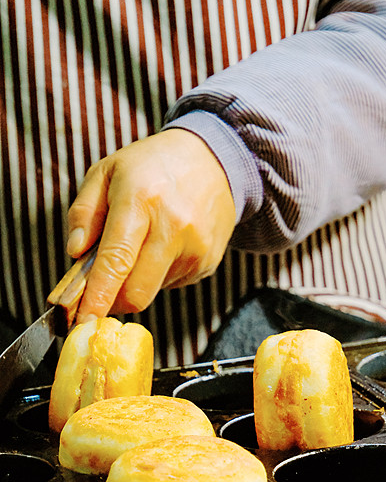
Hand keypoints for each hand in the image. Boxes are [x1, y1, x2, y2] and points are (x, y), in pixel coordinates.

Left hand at [67, 129, 235, 320]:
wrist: (213, 161)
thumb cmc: (151, 166)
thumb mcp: (106, 172)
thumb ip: (83, 212)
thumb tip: (75, 253)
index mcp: (141, 199)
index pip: (115, 260)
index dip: (98, 296)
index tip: (83, 320)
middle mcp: (173, 226)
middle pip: (136, 292)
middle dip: (112, 300)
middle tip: (101, 288)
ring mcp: (195, 247)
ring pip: (152, 291)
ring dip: (136, 281)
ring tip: (142, 244)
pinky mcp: (208, 261)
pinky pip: (171, 284)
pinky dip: (158, 274)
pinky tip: (163, 245)